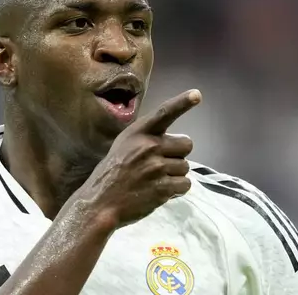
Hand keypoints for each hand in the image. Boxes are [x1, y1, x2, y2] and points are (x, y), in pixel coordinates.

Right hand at [75, 89, 201, 229]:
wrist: (100, 202)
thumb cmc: (112, 172)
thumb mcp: (124, 145)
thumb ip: (146, 138)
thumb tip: (175, 142)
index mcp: (139, 133)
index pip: (164, 113)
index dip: (182, 103)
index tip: (197, 95)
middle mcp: (149, 146)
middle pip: (186, 144)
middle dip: (178, 154)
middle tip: (162, 164)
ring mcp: (156, 167)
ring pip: (185, 167)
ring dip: (175, 175)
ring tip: (155, 180)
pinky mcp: (162, 188)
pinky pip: (185, 184)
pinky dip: (176, 189)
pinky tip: (160, 191)